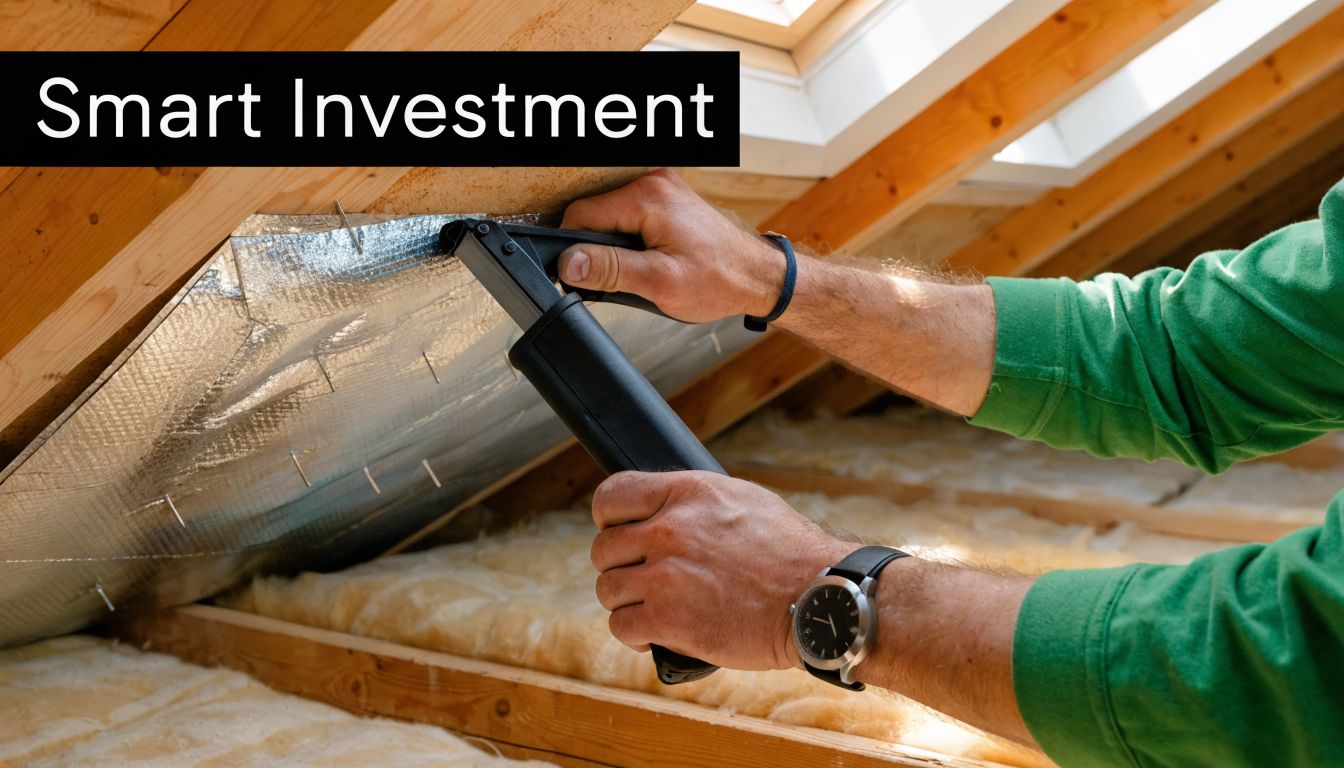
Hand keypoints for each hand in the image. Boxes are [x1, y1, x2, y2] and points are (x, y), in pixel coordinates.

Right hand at [559, 168, 786, 322]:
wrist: (758, 277)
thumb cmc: (720, 279)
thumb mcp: (659, 281)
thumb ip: (610, 270)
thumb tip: (569, 263)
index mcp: (647, 197)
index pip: (581, 215)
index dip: (573, 249)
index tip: (579, 275)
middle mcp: (653, 185)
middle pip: (594, 214)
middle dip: (596, 248)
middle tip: (618, 279)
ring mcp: (662, 191)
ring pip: (611, 218)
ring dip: (614, 247)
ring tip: (639, 272)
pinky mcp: (668, 203)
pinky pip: (630, 218)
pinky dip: (629, 242)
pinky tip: (647, 261)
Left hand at [589, 470, 856, 670]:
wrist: (818, 598)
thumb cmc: (788, 553)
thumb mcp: (741, 500)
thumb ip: (692, 502)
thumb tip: (659, 510)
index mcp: (687, 493)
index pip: (611, 496)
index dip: (609, 518)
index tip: (619, 533)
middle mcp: (670, 529)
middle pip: (604, 548)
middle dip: (621, 565)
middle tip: (646, 578)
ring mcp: (665, 576)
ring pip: (608, 589)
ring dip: (627, 601)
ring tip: (654, 606)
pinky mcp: (668, 619)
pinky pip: (621, 625)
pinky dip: (634, 632)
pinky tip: (654, 631)